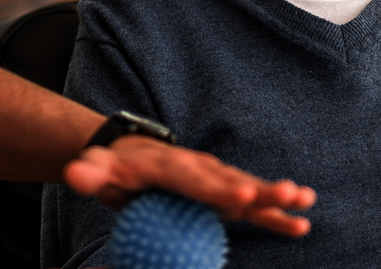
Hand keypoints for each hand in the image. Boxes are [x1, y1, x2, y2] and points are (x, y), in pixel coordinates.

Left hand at [63, 135, 315, 236]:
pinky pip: (251, 205)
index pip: (197, 179)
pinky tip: (301, 226)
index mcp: (173, 164)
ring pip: (249, 189)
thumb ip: (89, 172)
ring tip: (306, 203)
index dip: (220, 188)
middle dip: (261, 189)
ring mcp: (215, 177)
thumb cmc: (114, 167)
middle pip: (232, 181)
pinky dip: (274, 213)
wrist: (129, 154)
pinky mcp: (222, 190)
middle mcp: (200, 167)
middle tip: (289, 195)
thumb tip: (74, 174)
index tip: (241, 198)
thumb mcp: (97, 169)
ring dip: (276, 197)